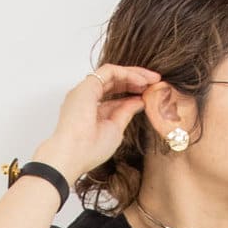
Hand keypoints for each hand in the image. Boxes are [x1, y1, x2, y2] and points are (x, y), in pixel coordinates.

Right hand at [42, 65, 163, 178]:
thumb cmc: (88, 150)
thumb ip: (126, 112)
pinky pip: (110, 71)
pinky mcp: (87, 86)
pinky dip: (127, 74)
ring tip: (152, 80)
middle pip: (113, 82)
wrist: (71, 156)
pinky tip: (141, 82)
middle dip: (135, 80)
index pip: (114, 96)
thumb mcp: (115, 129)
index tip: (150, 94)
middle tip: (155, 82)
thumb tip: (140, 101)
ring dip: (134, 74)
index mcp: (91, 110)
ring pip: (112, 74)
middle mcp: (86, 97)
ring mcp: (85, 90)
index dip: (132, 93)